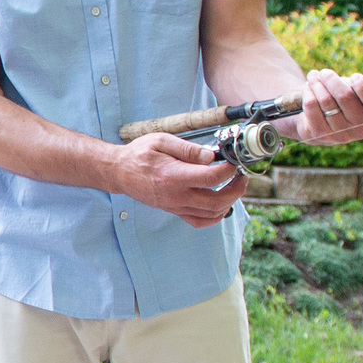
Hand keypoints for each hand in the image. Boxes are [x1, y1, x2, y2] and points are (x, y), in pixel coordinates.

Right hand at [109, 130, 246, 226]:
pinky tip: (222, 204)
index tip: (234, 162)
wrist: (120, 172)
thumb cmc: (139, 154)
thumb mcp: (162, 141)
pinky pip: (201, 221)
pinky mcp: (175, 211)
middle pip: (217, 201)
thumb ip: (188, 149)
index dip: (228, 170)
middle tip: (241, 176)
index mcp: (173, 176)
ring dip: (230, 202)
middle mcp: (176, 195)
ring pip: (212, 214)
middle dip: (236, 189)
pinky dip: (216, 216)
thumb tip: (211, 156)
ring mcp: (176, 206)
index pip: (211, 177)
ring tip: (234, 186)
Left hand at [294, 69, 362, 145]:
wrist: (324, 121)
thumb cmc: (346, 100)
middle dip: (332, 79)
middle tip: (324, 73)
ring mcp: (342, 135)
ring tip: (313, 76)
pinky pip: (312, 106)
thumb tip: (347, 82)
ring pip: (326, 100)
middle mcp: (362, 129)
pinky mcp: (321, 135)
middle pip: (345, 96)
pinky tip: (308, 88)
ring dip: (316, 83)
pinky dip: (308, 93)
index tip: (355, 76)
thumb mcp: (358, 91)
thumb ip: (358, 86)